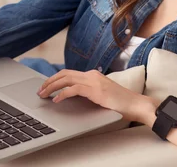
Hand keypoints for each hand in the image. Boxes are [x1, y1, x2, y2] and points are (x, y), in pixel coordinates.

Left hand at [37, 69, 155, 122]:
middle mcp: (91, 75)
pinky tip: (57, 100)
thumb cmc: (121, 103)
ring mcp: (94, 81)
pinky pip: (74, 89)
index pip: (68, 73)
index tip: (46, 87)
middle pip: (64, 74)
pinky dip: (63, 94)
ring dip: (52, 87)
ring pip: (66, 79)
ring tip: (44, 94)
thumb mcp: (101, 95)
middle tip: (40, 90)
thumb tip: (73, 97)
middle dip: (49, 81)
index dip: (55, 79)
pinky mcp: (95, 90)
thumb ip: (89, 93)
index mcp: (93, 75)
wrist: (136, 104)